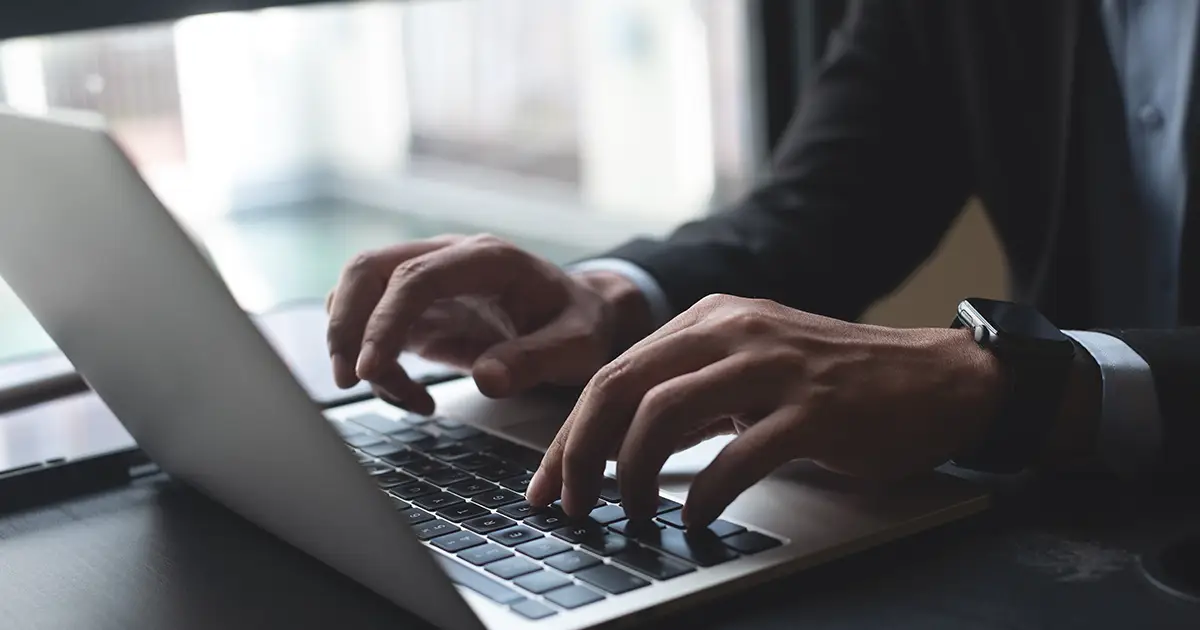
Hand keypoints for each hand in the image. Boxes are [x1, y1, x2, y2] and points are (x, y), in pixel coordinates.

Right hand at [325, 235, 652, 413]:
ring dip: (355, 346)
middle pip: (368, 270)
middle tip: (351, 380)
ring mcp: (430, 281)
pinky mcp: (421, 310)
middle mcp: (450, 259)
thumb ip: (535, 359)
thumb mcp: (578, 346)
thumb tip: (487, 378)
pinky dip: (378, 364)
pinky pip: (375, 327)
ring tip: (401, 397)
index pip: (414, 277)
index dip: (384, 320)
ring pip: (360, 295)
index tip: (370, 368)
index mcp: (487, 258)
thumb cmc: (583, 325)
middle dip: (346, 324)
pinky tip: (415, 397)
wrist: (588, 317)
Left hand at [526, 294, 1003, 525]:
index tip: (547, 484)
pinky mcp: (813, 409)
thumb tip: (617, 449)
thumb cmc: (837, 383)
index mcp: (710, 320)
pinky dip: (705, 494)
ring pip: (663, 413)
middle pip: (622, 387)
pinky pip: (738, 455)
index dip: (569, 435)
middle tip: (570, 504)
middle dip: (580, 454)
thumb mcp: (749, 374)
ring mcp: (773, 367)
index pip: (613, 374)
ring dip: (632, 473)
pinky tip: (695, 517)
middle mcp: (733, 331)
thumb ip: (689, 399)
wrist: (936, 378)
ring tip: (631, 513)